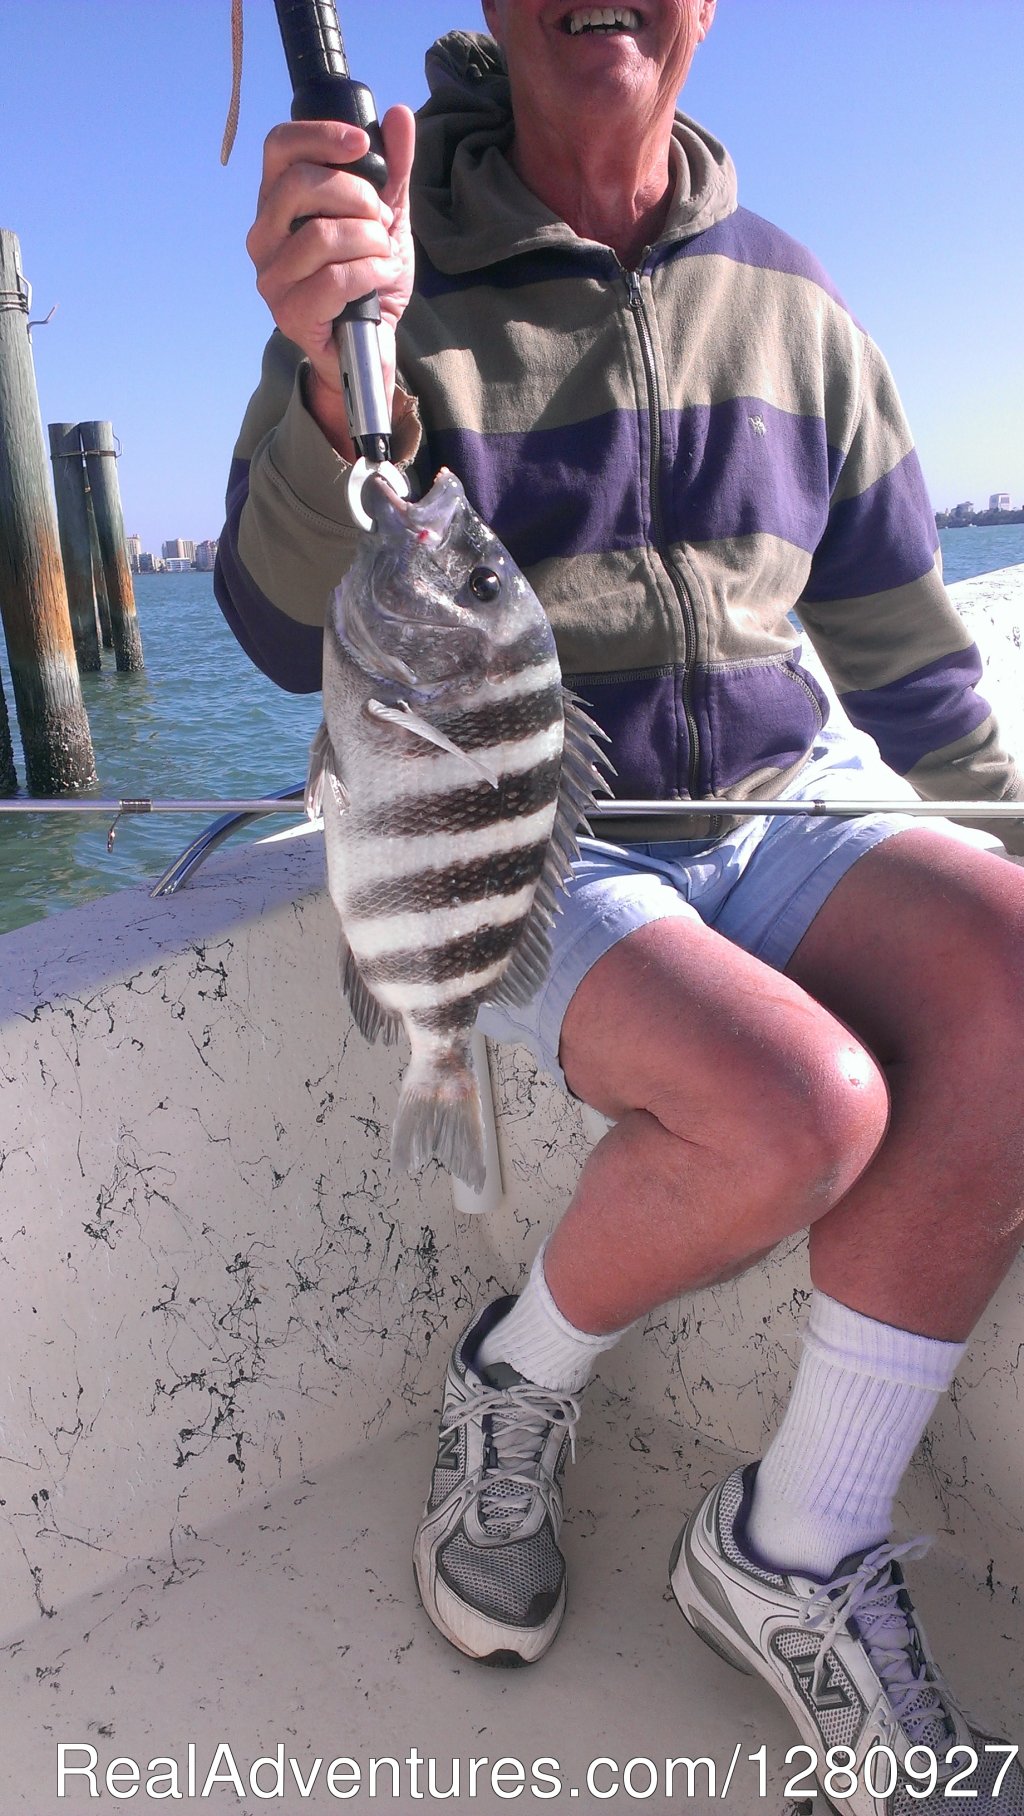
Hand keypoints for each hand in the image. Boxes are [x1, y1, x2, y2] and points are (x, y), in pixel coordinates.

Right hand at [246, 105, 415, 457]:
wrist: (373, 346)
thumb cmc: (370, 282)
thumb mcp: (387, 218)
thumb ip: (393, 169)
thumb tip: (398, 114)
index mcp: (278, 204)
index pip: (279, 148)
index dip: (321, 136)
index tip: (363, 144)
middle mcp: (264, 237)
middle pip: (299, 186)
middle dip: (356, 196)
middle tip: (380, 218)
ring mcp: (272, 278)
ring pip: (320, 235)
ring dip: (369, 241)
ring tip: (383, 255)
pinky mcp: (290, 314)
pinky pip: (333, 279)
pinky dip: (370, 273)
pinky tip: (382, 277)